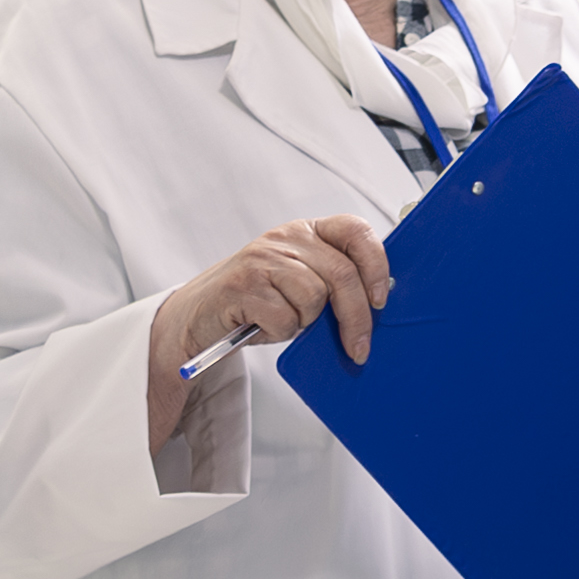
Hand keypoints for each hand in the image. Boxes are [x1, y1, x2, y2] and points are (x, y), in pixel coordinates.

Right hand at [144, 216, 393, 441]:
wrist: (199, 316)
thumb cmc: (256, 302)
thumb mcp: (298, 281)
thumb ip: (331, 280)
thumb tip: (375, 305)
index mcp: (306, 231)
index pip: (354, 230)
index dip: (375, 264)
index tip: (380, 299)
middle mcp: (286, 238)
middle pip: (342, 274)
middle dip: (356, 318)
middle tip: (359, 348)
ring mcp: (262, 259)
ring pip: (314, 297)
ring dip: (304, 322)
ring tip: (284, 321)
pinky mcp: (243, 285)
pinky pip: (285, 318)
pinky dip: (279, 332)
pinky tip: (263, 326)